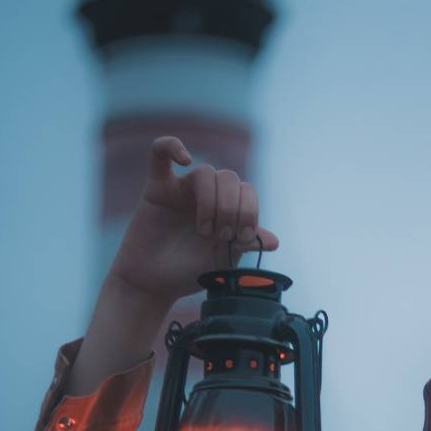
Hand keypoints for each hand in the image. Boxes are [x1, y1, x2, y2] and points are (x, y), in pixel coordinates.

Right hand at [108, 136, 281, 308]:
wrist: (155, 283)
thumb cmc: (189, 272)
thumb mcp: (224, 260)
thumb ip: (245, 245)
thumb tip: (275, 241)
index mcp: (227, 208)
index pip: (247, 191)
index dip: (250, 210)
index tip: (243, 237)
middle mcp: (207, 194)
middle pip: (230, 177)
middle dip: (231, 208)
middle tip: (221, 235)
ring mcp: (182, 189)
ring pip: (205, 172)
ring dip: (211, 200)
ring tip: (204, 230)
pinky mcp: (157, 188)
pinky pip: (160, 153)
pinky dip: (172, 146)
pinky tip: (184, 160)